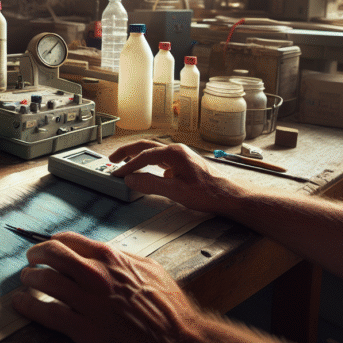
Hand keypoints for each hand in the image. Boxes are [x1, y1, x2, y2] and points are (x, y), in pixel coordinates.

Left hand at [12, 232, 209, 342]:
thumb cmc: (170, 311)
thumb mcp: (150, 272)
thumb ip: (123, 261)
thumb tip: (104, 254)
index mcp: (113, 259)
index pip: (70, 239)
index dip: (52, 241)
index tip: (46, 246)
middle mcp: (97, 275)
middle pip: (51, 253)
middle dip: (35, 254)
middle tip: (30, 260)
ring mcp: (89, 302)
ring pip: (43, 279)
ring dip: (29, 278)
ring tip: (26, 281)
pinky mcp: (84, 329)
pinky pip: (46, 312)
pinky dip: (28, 306)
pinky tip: (21, 304)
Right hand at [107, 140, 245, 214]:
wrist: (230, 196)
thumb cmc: (209, 193)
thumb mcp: (176, 191)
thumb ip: (151, 184)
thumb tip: (131, 179)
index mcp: (174, 153)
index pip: (144, 156)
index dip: (128, 166)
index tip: (117, 174)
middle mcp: (177, 151)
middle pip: (146, 146)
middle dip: (127, 152)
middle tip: (112, 160)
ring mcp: (181, 157)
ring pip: (153, 152)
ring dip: (137, 156)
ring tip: (124, 163)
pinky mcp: (183, 164)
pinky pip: (161, 160)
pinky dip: (148, 163)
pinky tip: (146, 172)